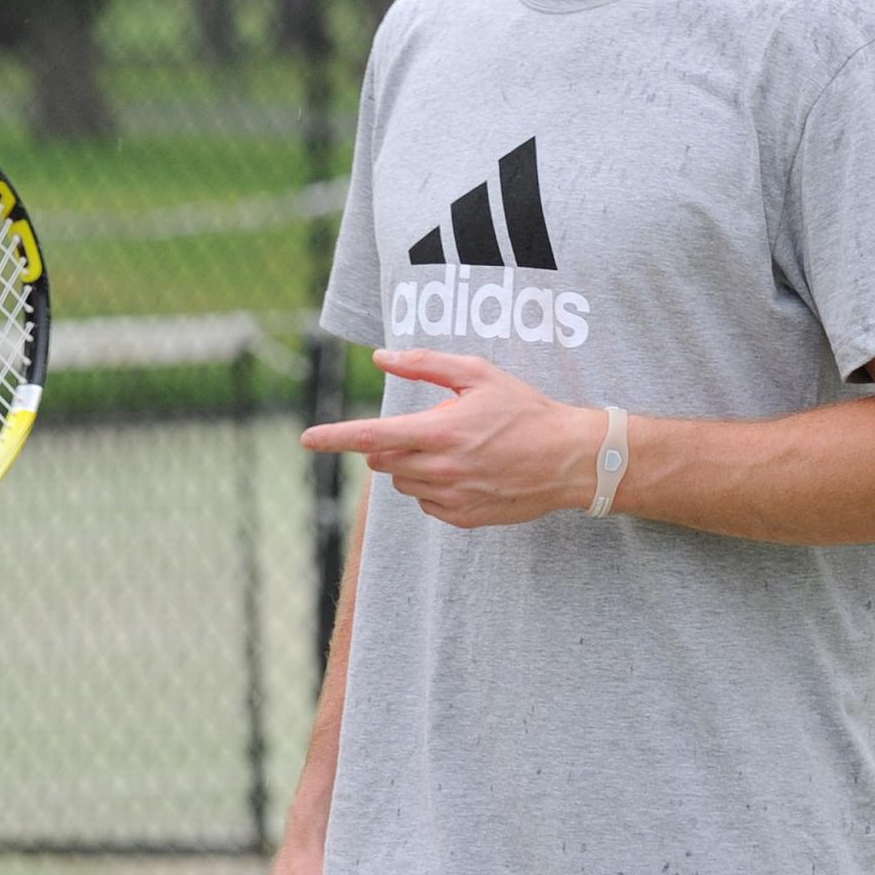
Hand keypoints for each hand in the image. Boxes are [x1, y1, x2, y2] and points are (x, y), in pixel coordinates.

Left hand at [300, 347, 603, 527]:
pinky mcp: (462, 517)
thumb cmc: (523, 410)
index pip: (371, 436)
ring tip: (453, 450)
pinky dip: (433, 488)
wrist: (568, 459)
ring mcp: (451, 497)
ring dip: (412, 466)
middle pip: (383, 461)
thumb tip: (381, 357)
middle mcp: (439, 469)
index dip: (334, 436)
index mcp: (438, 432)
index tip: (306, 438)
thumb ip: (425, 364)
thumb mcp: (477, 374)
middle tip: (425, 429)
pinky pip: (426, 503)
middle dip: (390, 444)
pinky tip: (465, 472)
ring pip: (403, 483)